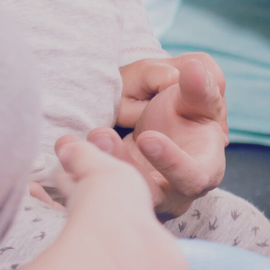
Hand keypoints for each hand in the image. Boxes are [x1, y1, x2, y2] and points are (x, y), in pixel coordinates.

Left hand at [89, 52, 227, 217]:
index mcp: (203, 171)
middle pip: (150, 195)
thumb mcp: (194, 96)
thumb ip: (198, 86)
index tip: (146, 138)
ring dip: (97, 166)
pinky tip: (65, 151)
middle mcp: (175, 194)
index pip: (193, 177)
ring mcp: (144, 200)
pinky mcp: (117, 198)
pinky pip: (97, 193)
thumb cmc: (186, 113)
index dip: (172, 163)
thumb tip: (194, 69)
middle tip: (100, 136)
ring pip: (119, 195)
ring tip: (79, 138)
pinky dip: (78, 175)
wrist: (165, 125)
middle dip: (122, 167)